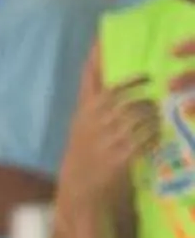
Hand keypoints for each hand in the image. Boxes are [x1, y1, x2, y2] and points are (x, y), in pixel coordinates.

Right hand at [59, 71, 159, 210]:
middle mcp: (97, 123)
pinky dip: (155, 137)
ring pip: (143, 120)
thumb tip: (99, 54)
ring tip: (156, 120)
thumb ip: (91, 92)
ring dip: (154, 119)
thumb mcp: (81, 119)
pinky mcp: (121, 157)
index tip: (147, 75)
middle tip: (155, 103)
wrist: (81, 183)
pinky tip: (155, 137)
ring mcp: (109, 140)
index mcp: (87, 111)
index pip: (109, 88)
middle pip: (132, 103)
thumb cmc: (83, 147)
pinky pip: (147, 140)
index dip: (129, 79)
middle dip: (148, 102)